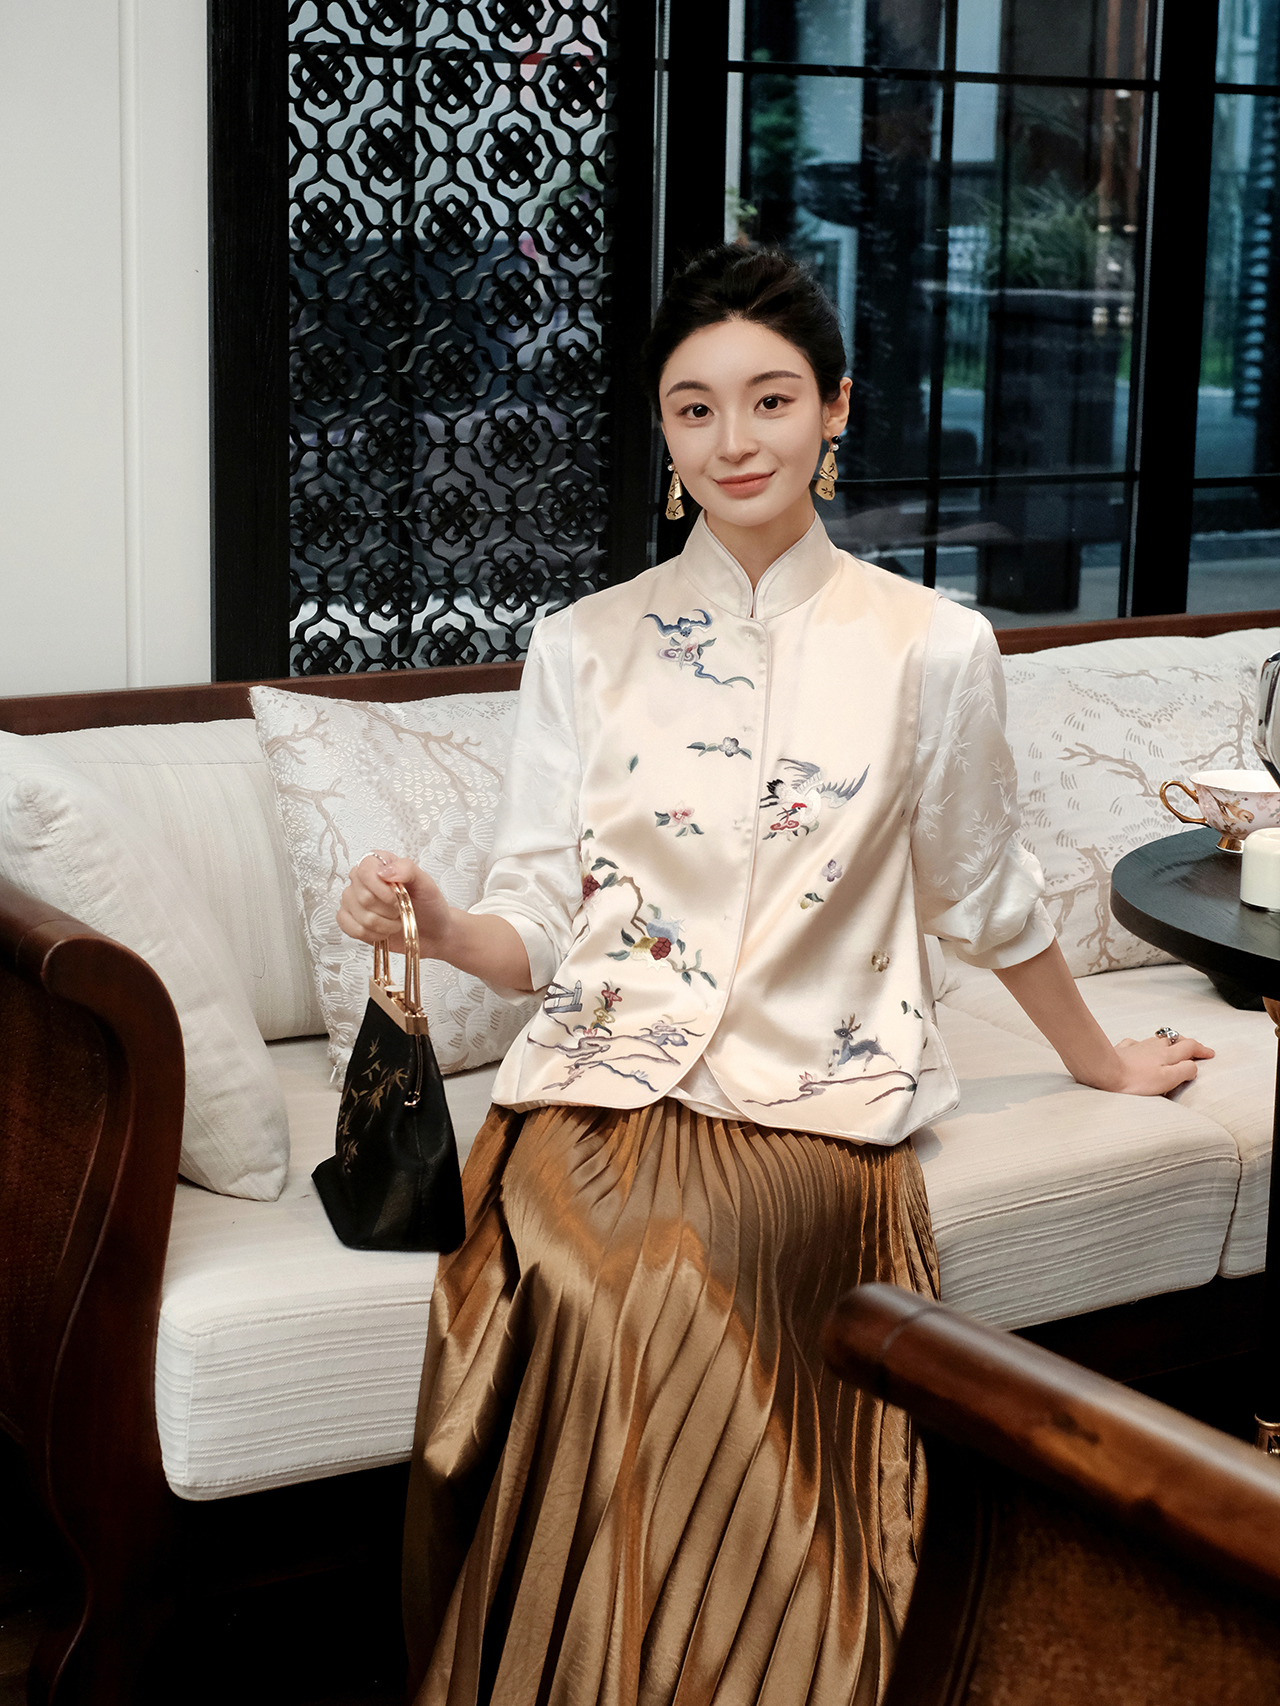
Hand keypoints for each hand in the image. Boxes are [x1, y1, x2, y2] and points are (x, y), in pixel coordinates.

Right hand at [336, 851, 452, 953]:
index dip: (380, 889)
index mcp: (378, 864)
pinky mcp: (350, 920)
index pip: (364, 871)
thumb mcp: (425, 882)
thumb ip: (407, 869)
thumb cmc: (428, 904)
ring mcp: (353, 900)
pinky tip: (383, 932)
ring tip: (395, 922)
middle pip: (362, 896)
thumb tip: (384, 872)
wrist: (433, 930)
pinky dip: (370, 934)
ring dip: (383, 925)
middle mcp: (361, 880)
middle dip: (387, 910)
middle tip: (400, 911)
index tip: (397, 898)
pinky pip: (347, 927)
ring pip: (359, 916)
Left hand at [1107, 1032, 1214, 1095]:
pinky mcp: (1122, 1050)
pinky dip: (1143, 1045)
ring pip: (1156, 1040)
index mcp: (1167, 1054)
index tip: (1209, 1054)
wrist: (1104, 1071)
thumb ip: (1185, 1071)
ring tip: (1170, 1049)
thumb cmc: (1135, 1080)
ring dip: (1166, 1043)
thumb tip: (1194, 1066)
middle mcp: (1153, 1046)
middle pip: (1174, 1039)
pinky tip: (1140, 1049)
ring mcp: (1137, 1046)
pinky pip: (1136, 1043)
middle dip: (1185, 1043)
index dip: (1202, 1050)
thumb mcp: (1168, 1079)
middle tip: (1193, 1049)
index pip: (1190, 1046)